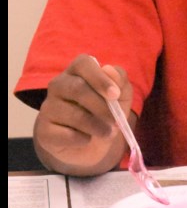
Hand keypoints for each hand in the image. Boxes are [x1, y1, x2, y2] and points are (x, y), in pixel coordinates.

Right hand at [33, 54, 130, 174]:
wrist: (92, 144)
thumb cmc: (106, 112)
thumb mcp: (121, 96)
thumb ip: (120, 80)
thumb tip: (108, 69)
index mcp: (77, 71)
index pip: (83, 63)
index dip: (100, 78)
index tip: (115, 95)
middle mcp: (58, 85)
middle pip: (77, 89)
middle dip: (102, 107)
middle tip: (116, 120)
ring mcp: (48, 107)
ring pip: (73, 114)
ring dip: (96, 126)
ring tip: (108, 133)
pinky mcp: (43, 131)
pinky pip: (65, 134)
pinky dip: (82, 139)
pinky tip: (86, 139)